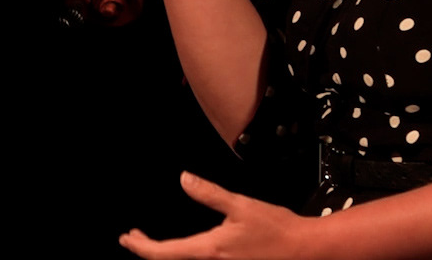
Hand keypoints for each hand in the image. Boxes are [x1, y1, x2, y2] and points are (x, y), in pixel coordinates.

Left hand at [119, 173, 312, 258]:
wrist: (304, 250)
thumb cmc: (275, 229)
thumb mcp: (240, 205)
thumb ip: (209, 194)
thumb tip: (183, 179)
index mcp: (209, 251)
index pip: (163, 254)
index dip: (140, 246)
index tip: (127, 237)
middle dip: (147, 251)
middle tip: (133, 237)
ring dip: (165, 255)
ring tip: (150, 243)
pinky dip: (183, 256)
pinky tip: (183, 249)